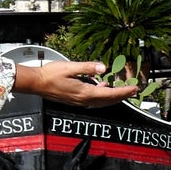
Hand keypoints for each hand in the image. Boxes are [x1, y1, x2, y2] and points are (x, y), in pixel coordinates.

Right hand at [12, 59, 140, 108]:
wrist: (36, 83)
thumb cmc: (50, 75)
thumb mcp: (70, 67)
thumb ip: (88, 67)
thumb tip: (103, 67)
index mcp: (84, 92)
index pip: (109, 94)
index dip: (123, 92)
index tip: (134, 88)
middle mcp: (83, 99)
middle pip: (107, 101)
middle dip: (122, 96)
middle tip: (133, 90)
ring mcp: (79, 101)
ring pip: (101, 102)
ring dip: (113, 97)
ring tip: (122, 91)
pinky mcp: (75, 100)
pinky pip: (93, 100)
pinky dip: (102, 96)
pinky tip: (102, 88)